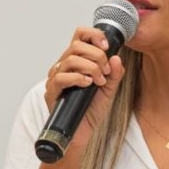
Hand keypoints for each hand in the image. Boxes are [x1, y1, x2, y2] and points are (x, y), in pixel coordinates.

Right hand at [44, 26, 125, 147]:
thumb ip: (115, 74)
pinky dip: (78, 78)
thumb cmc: (91, 111)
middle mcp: (63, 66)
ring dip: (90, 67)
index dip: (94, 35)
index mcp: (76, 61)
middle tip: (106, 71)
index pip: (79, 36)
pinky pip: (61, 78)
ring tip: (99, 80)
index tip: (107, 46)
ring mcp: (55, 78)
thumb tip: (116, 57)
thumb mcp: (108, 90)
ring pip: (70, 59)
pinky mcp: (51, 92)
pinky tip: (88, 85)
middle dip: (97, 56)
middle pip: (76, 45)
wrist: (81, 133)